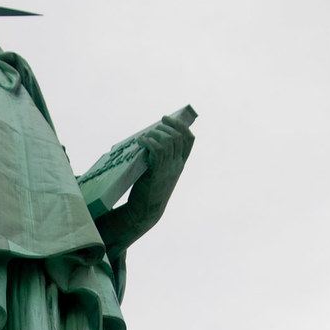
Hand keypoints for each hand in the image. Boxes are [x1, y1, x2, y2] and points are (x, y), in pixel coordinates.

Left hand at [124, 114, 194, 235]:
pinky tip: (140, 141)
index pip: (189, 139)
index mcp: (180, 164)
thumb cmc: (148, 191)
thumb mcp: (159, 172)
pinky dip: (148, 141)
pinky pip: (157, 149)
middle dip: (165, 126)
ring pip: (168, 140)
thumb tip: (148, 140)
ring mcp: (168, 168)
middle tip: (153, 127)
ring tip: (145, 136)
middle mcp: (177, 165)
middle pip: (178, 136)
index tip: (167, 118)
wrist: (145, 211)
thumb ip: (159, 159)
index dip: (180, 125)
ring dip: (155, 133)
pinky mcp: (156, 171)